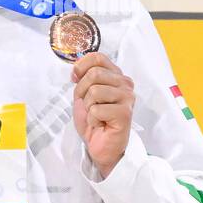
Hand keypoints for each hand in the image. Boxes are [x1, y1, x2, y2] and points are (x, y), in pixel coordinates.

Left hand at [72, 52, 134, 176]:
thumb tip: (76, 69)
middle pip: (94, 74)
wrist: (99, 144)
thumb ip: (83, 79)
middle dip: (82, 91)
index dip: (81, 67)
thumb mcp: (83, 95)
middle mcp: (125, 84)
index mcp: (116, 76)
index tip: (75, 79)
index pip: (98, 58)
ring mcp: (127, 98)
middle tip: (88, 105)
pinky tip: (100, 124)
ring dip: (88, 107)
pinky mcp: (125, 113)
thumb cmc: (94, 119)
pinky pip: (96, 109)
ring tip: (95, 115)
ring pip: (94, 91)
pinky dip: (92, 119)